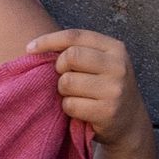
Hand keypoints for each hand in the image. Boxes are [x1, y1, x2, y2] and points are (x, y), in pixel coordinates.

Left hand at [38, 25, 151, 146]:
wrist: (129, 121)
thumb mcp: (101, 63)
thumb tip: (36, 48)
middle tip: (65, 79)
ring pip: (67, 82)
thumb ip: (79, 52)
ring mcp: (115, 89)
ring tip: (76, 96)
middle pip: (70, 57)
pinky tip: (80, 110)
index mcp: (115, 48)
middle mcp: (118, 66)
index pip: (75, 36)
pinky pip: (71, 105)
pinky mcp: (108, 111)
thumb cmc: (104, 87)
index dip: (49, 40)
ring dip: (64, 92)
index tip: (30, 48)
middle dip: (59, 69)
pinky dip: (69, 108)